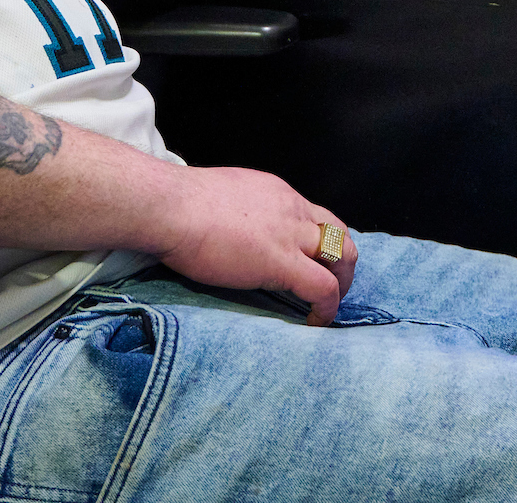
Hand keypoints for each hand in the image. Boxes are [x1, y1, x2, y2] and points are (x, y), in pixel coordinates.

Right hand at [150, 164, 358, 326]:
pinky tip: (316, 321)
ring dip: (342, 283)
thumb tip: (231, 229)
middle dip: (342, 262)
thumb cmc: (180, 203)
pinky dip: (327, 307)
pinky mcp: (281, 263)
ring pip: (343, 255)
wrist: (172, 207)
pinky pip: (323, 287)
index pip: (314, 215)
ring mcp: (290, 236)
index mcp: (277, 194)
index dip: (319, 241)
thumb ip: (239, 213)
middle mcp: (292, 210)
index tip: (310, 262)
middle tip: (329, 285)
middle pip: (340, 232)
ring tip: (327, 306)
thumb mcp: (223, 197)